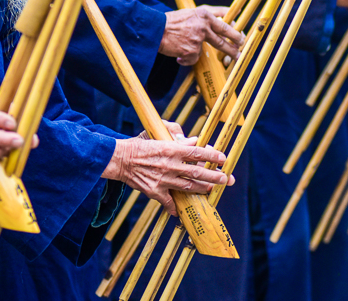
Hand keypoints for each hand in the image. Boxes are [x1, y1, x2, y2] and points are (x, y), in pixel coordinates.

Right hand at [102, 136, 233, 215]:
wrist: (119, 159)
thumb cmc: (139, 145)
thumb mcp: (158, 136)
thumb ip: (177, 138)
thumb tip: (194, 141)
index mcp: (171, 149)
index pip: (197, 153)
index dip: (212, 156)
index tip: (223, 158)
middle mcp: (170, 165)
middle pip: (197, 173)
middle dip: (215, 177)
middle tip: (227, 179)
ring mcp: (163, 180)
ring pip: (188, 187)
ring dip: (202, 189)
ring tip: (212, 190)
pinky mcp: (154, 191)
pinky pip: (169, 202)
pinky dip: (175, 208)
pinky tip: (180, 212)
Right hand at [160, 6, 243, 65]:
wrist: (155, 30)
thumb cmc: (173, 21)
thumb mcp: (193, 12)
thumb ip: (211, 13)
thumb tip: (233, 11)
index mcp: (204, 14)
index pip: (225, 22)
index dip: (235, 32)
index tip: (240, 38)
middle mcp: (203, 25)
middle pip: (224, 39)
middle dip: (234, 47)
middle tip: (239, 52)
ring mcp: (197, 39)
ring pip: (205, 50)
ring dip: (198, 52)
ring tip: (190, 48)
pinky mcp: (191, 51)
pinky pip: (193, 58)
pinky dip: (187, 58)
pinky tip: (178, 52)